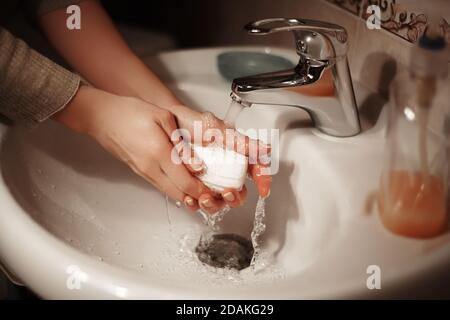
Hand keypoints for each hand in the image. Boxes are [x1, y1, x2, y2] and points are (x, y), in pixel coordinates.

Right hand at [54, 85, 211, 210]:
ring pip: (169, 192)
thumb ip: (181, 144)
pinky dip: (174, 188)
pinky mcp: (139, 171)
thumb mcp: (163, 118)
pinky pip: (160, 185)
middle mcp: (150, 168)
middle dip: (196, 198)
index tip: (214, 192)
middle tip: (211, 196)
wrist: (102, 117)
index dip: (201, 190)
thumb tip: (197, 165)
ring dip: (186, 195)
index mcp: (158, 153)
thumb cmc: (130, 112)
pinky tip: (183, 183)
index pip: (185, 182)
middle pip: (178, 193)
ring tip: (201, 192)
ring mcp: (143, 172)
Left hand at [168, 105, 271, 211]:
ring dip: (214, 205)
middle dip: (235, 198)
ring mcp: (209, 181)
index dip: (263, 182)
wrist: (168, 126)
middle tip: (227, 192)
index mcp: (236, 157)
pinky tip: (190, 199)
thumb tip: (265, 149)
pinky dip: (194, 204)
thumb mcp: (219, 130)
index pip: (256, 172)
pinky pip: (197, 202)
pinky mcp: (192, 187)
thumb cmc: (194, 124)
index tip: (263, 191)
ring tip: (204, 198)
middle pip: (238, 194)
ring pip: (218, 202)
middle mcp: (225, 171)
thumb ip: (242, 142)